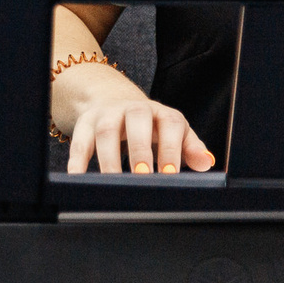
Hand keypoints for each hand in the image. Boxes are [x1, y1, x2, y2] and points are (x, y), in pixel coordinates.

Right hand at [64, 87, 216, 174]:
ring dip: (109, 158)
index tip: (170, 172)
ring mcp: (106, 115)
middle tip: (143, 176)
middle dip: (140, 149)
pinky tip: (78, 178)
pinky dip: (77, 161)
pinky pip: (79, 142)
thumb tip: (206, 163)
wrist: (111, 99)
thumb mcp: (172, 132)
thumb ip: (190, 148)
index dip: (171, 147)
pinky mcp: (84, 125)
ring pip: (105, 132)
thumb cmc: (148, 125)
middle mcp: (133, 109)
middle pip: (136, 121)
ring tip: (113, 183)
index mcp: (160, 112)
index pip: (170, 123)